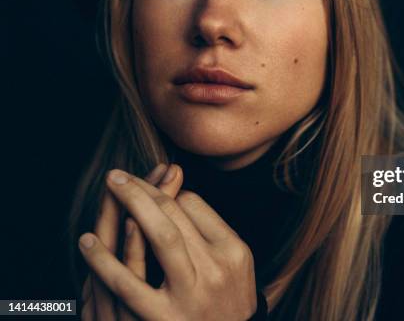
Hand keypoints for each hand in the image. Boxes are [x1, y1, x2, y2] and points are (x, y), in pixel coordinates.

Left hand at [78, 165, 258, 320]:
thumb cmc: (228, 301)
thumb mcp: (236, 263)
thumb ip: (211, 229)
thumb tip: (176, 195)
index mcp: (233, 250)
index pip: (194, 205)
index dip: (166, 192)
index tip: (148, 192)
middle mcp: (216, 268)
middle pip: (179, 216)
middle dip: (145, 189)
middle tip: (119, 174)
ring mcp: (191, 293)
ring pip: (163, 237)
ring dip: (132, 205)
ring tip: (110, 187)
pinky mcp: (163, 318)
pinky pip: (129, 285)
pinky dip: (105, 261)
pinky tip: (88, 241)